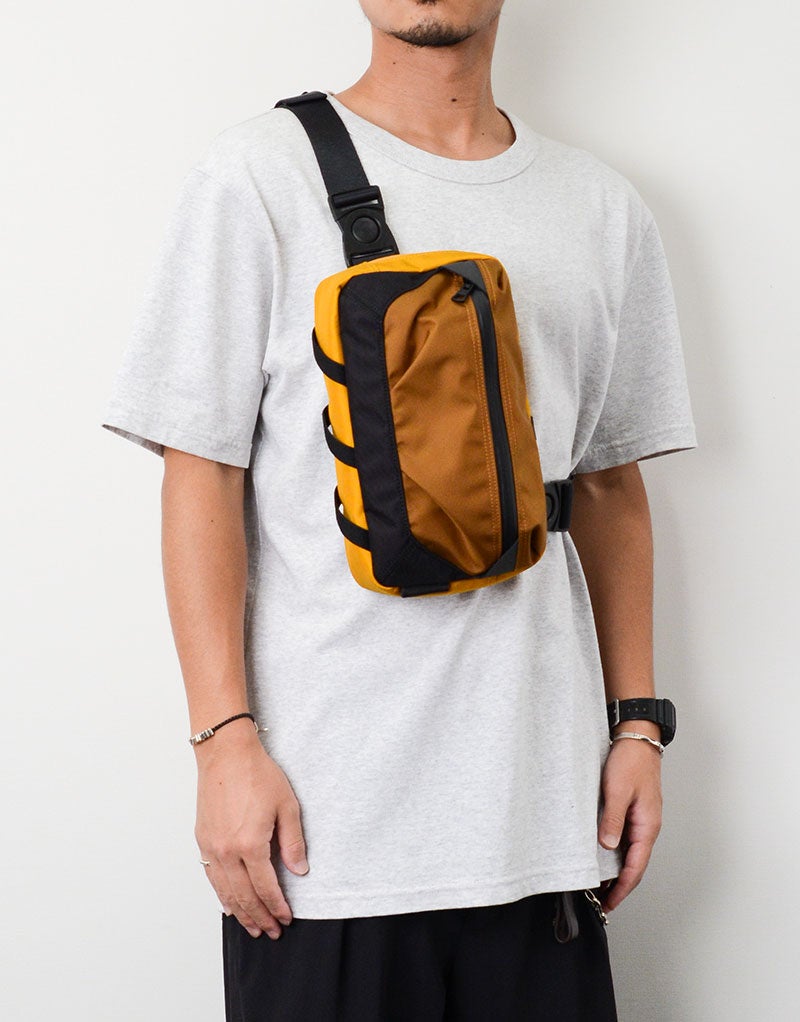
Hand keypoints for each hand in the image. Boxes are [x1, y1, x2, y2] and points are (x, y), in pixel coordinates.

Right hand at [194, 722, 308, 939]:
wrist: (226, 754)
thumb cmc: (258, 774)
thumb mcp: (287, 805)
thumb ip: (292, 842)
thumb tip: (299, 871)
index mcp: (250, 844)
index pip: (266, 887)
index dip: (277, 906)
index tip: (286, 918)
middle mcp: (227, 851)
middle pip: (244, 896)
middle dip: (260, 917)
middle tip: (271, 931)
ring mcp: (212, 848)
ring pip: (225, 892)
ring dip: (240, 913)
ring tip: (253, 927)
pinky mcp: (203, 840)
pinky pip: (212, 877)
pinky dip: (222, 895)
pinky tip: (229, 904)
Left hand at [597, 737, 662, 911]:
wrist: (637, 738)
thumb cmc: (630, 761)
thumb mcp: (617, 790)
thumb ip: (612, 819)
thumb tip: (608, 847)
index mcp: (647, 825)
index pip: (636, 867)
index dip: (622, 888)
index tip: (609, 903)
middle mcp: (647, 826)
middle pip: (635, 864)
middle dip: (620, 885)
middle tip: (600, 900)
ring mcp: (641, 819)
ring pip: (630, 853)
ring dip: (617, 870)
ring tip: (599, 884)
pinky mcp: (633, 811)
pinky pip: (626, 839)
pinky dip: (616, 853)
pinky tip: (602, 855)